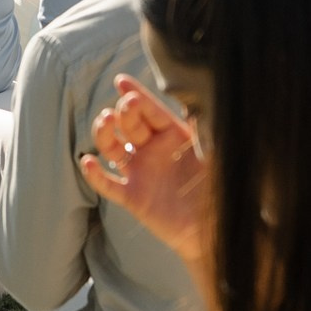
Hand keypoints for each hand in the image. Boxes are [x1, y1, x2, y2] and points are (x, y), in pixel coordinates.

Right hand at [80, 74, 212, 270]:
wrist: (219, 229)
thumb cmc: (222, 189)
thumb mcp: (219, 154)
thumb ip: (207, 129)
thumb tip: (201, 99)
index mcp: (174, 136)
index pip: (151, 110)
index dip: (136, 95)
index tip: (121, 81)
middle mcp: (153, 150)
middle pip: (130, 124)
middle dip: (124, 112)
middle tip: (125, 107)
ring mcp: (141, 172)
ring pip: (113, 147)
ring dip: (104, 133)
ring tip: (104, 122)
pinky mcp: (133, 196)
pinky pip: (108, 184)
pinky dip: (95, 174)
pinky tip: (88, 162)